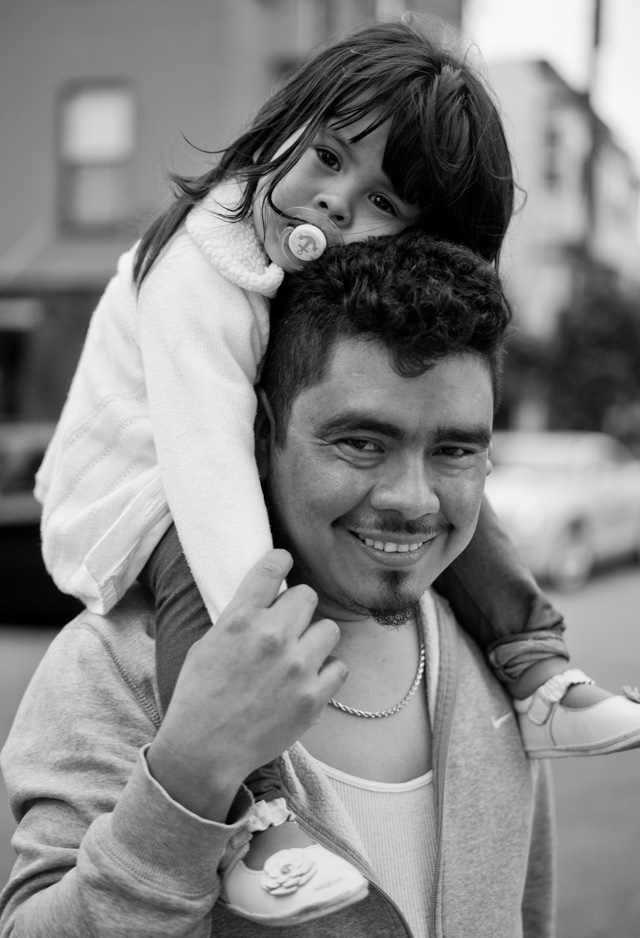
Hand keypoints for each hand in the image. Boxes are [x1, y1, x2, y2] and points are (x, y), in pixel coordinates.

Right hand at [147, 549, 345, 821]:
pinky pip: (340, 667)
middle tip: (289, 625)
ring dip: (315, 639)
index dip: (281, 559)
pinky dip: (327, 673)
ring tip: (300, 656)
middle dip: (298, 607)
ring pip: (329, 629)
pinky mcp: (313, 696)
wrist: (204, 751)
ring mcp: (296, 667)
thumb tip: (267, 597)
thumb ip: (240, 618)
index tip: (284, 561)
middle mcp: (271, 637)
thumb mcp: (207, 644)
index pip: (272, 567)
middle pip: (307, 595)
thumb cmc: (199, 696)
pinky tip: (308, 681)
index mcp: (240, 619)